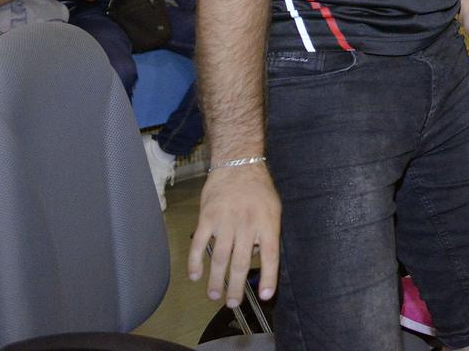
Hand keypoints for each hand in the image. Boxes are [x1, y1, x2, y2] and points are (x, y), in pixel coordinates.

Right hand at [188, 162, 280, 307]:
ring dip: (216, 280)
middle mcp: (247, 224)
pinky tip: (195, 276)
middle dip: (236, 287)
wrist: (238, 164)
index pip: (271, 256)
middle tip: (232, 304)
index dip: (269, 277)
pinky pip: (200, 244)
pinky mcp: (207, 218)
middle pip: (242, 263)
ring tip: (214, 295)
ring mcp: (226, 221)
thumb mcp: (273, 209)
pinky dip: (195, 262)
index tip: (267, 295)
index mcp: (268, 223)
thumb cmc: (259, 189)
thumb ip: (266, 234)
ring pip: (220, 258)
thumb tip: (255, 257)